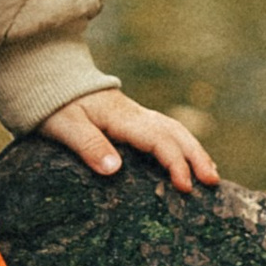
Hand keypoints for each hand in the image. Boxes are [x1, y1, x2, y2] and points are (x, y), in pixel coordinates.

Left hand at [37, 87, 219, 194]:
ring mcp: (136, 115)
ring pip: (174, 129)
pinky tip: (188, 159)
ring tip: (211, 174)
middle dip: (197, 157)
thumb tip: (115, 170)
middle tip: (213, 182)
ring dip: (194, 150)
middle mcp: (135, 115)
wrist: (52, 78)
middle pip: (176, 133)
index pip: (159, 140)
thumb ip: (89, 146)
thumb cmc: (55, 104)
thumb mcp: (65, 126)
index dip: (175, 163)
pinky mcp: (132, 119)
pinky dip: (182, 144)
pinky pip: (165, 130)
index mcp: (122, 117)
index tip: (185, 186)